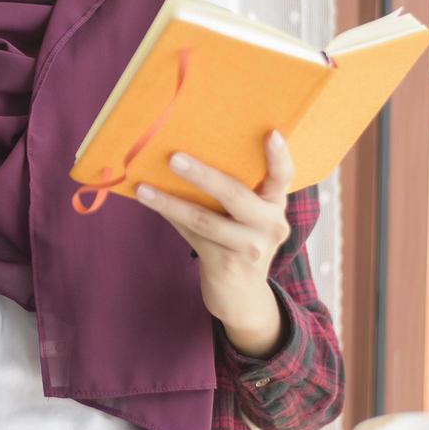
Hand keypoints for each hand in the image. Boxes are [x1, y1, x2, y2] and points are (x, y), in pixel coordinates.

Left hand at [135, 131, 294, 355]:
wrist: (243, 296)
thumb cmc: (238, 240)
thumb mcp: (246, 217)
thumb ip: (232, 189)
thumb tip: (183, 151)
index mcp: (275, 204)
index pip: (284, 176)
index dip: (279, 156)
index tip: (271, 133)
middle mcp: (270, 225)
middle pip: (236, 195)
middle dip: (203, 175)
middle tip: (174, 157)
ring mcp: (250, 247)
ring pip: (205, 219)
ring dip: (170, 202)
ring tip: (144, 189)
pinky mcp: (226, 264)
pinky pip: (192, 235)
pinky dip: (170, 216)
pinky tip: (150, 203)